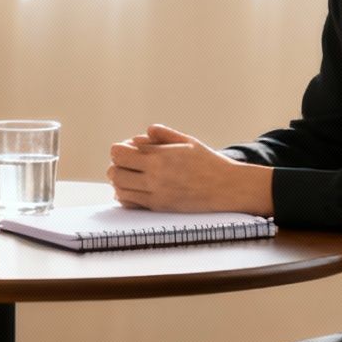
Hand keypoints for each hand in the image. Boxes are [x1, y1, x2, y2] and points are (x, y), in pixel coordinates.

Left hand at [106, 124, 272, 214]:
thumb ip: (162, 134)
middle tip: (126, 164)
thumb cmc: (208, 162)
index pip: (120, 153)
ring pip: (119, 189)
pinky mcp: (159, 207)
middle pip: (115, 172)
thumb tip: (139, 136)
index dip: (119, 149)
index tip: (126, 149)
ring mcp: (156, 194)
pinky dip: (125, 196)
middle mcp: (155, 177)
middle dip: (117, 165)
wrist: (226, 188)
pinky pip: (130, 203)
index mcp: (160, 157)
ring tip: (129, 176)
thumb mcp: (187, 141)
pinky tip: (133, 190)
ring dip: (119, 181)